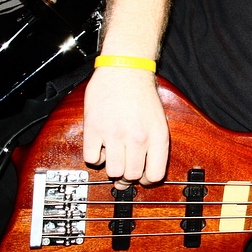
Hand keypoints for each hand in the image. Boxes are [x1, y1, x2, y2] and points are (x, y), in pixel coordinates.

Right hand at [82, 66, 169, 188]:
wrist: (125, 71)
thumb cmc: (142, 94)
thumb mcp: (159, 120)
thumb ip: (155, 145)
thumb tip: (146, 172)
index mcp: (157, 136)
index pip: (155, 175)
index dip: (146, 180)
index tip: (141, 177)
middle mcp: (138, 137)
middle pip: (131, 176)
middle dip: (127, 178)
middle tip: (123, 172)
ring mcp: (116, 134)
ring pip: (113, 171)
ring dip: (112, 168)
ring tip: (113, 156)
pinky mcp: (95, 129)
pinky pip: (92, 158)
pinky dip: (95, 157)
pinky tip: (100, 147)